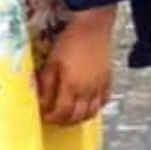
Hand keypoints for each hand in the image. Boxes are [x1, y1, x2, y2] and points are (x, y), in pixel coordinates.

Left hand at [36, 12, 114, 126]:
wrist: (92, 28)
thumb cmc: (69, 42)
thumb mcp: (52, 62)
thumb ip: (47, 84)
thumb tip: (42, 101)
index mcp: (72, 86)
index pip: (62, 112)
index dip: (52, 118)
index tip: (45, 117)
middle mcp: (88, 90)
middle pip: (77, 117)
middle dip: (64, 121)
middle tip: (55, 118)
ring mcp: (100, 87)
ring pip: (92, 113)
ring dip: (80, 118)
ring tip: (70, 114)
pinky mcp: (108, 81)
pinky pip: (103, 102)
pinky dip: (95, 108)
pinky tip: (87, 104)